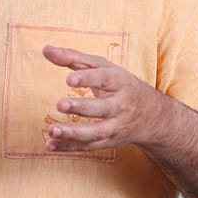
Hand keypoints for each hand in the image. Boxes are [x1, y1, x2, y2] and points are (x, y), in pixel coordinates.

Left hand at [41, 44, 169, 151]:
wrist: (150, 114)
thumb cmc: (119, 84)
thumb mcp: (102, 67)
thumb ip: (73, 58)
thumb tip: (46, 49)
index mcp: (120, 82)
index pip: (105, 79)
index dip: (88, 79)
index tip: (69, 79)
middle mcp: (121, 105)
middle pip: (102, 108)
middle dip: (81, 108)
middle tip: (60, 104)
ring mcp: (116, 126)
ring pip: (96, 132)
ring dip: (74, 133)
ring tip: (53, 129)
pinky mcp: (108, 142)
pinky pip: (88, 146)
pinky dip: (69, 147)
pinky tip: (51, 144)